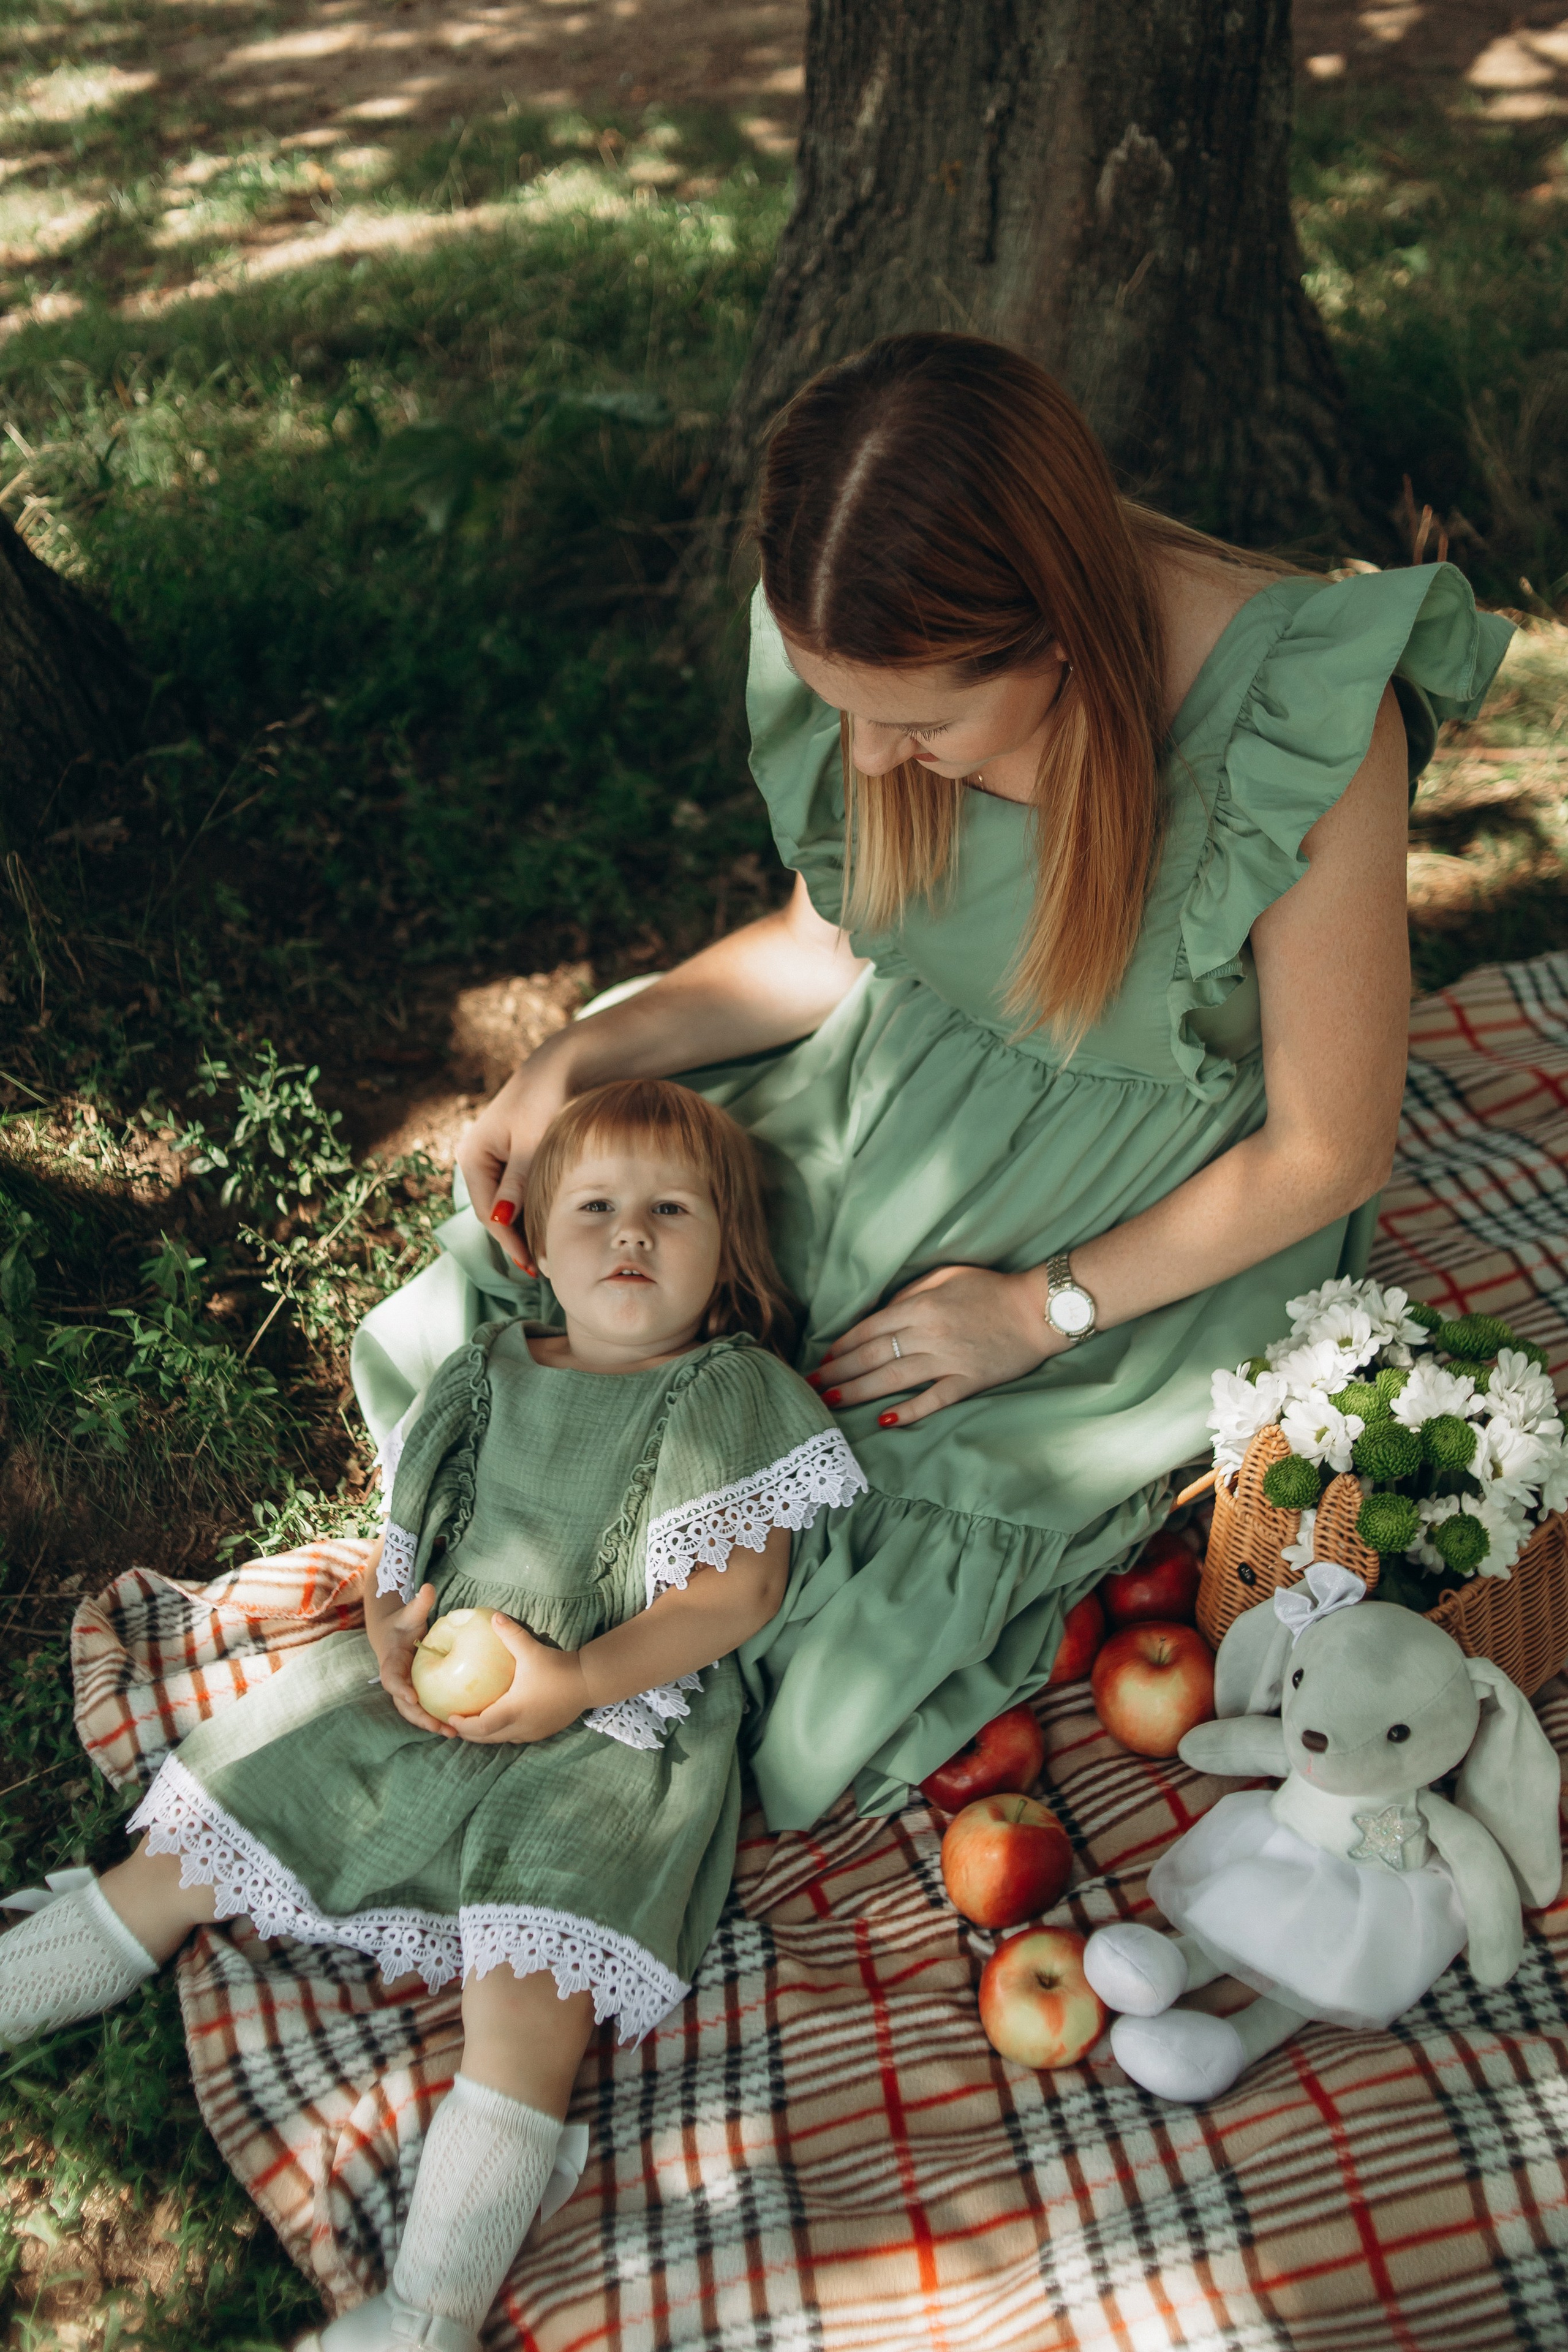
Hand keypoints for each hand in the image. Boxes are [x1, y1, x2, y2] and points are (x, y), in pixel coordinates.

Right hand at [372, 1583, 458, 1738]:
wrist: (393, 1635)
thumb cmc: (402, 1623)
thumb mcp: (409, 1613)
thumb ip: (418, 1604)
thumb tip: (428, 1587)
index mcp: (391, 1662)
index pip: (392, 1678)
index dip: (400, 1688)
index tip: (413, 1697)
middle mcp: (397, 1680)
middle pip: (404, 1704)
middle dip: (420, 1717)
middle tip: (440, 1726)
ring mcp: (405, 1689)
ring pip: (414, 1712)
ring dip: (431, 1724)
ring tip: (453, 1733)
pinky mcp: (417, 1693)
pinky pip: (426, 1709)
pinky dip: (437, 1719)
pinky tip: (458, 1727)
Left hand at [448, 1613, 588, 1745]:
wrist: (589, 1682)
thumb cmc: (558, 1668)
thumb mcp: (531, 1650)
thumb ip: (511, 1634)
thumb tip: (494, 1617)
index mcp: (513, 1710)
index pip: (480, 1726)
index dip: (463, 1725)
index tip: (451, 1716)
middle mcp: (521, 1726)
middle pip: (487, 1738)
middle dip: (469, 1733)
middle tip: (456, 1722)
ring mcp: (533, 1732)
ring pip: (501, 1739)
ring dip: (486, 1734)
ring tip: (473, 1722)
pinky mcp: (543, 1731)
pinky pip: (515, 1736)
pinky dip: (502, 1732)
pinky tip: (501, 1720)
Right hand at [456, 1039, 576, 1273]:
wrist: (569, 1064)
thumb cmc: (548, 1096)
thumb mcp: (532, 1142)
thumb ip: (518, 1182)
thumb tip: (499, 1219)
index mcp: (473, 1155)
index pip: (487, 1212)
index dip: (509, 1241)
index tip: (531, 1264)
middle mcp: (481, 1159)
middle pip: (496, 1212)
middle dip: (517, 1239)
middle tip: (543, 1267)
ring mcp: (499, 1160)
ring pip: (510, 1205)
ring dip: (528, 1227)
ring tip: (550, 1252)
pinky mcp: (519, 1158)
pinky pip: (522, 1192)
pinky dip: (536, 1208)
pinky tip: (554, 1224)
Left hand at [810, 1263, 1063, 1426]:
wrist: (1037, 1310)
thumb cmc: (991, 1289)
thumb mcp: (946, 1276)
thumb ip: (910, 1294)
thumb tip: (881, 1313)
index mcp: (921, 1306)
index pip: (869, 1329)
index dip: (843, 1345)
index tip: (823, 1358)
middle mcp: (929, 1334)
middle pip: (873, 1356)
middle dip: (838, 1372)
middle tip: (811, 1386)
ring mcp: (949, 1361)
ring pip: (893, 1379)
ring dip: (858, 1392)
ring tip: (832, 1402)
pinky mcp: (968, 1382)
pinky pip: (933, 1400)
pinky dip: (908, 1411)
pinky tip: (885, 1421)